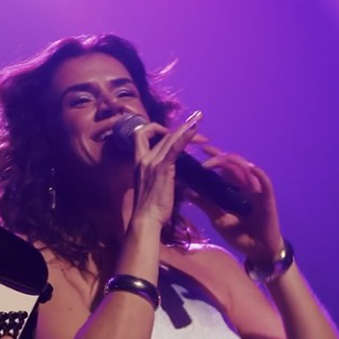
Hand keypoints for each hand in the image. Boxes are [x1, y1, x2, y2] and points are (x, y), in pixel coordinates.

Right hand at [129, 111, 201, 227]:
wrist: (146, 219)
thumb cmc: (151, 208)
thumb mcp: (154, 185)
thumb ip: (163, 173)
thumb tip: (177, 171)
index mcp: (139, 162)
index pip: (140, 135)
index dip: (154, 128)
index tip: (169, 132)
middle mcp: (144, 159)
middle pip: (160, 135)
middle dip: (178, 128)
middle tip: (195, 122)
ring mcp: (152, 162)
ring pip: (169, 138)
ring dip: (185, 127)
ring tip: (198, 119)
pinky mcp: (163, 168)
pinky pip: (174, 148)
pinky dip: (185, 137)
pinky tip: (194, 130)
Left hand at [190, 141, 284, 262]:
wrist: (257, 250)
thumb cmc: (239, 234)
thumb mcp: (218, 219)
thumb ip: (206, 205)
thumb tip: (188, 191)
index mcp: (233, 189)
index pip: (223, 168)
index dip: (214, 157)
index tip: (200, 150)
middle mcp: (245, 186)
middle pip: (234, 165)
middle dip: (220, 157)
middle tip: (205, 155)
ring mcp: (257, 191)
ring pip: (247, 170)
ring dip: (234, 162)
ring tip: (219, 159)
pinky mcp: (268, 199)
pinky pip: (266, 184)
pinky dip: (259, 175)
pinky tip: (251, 169)